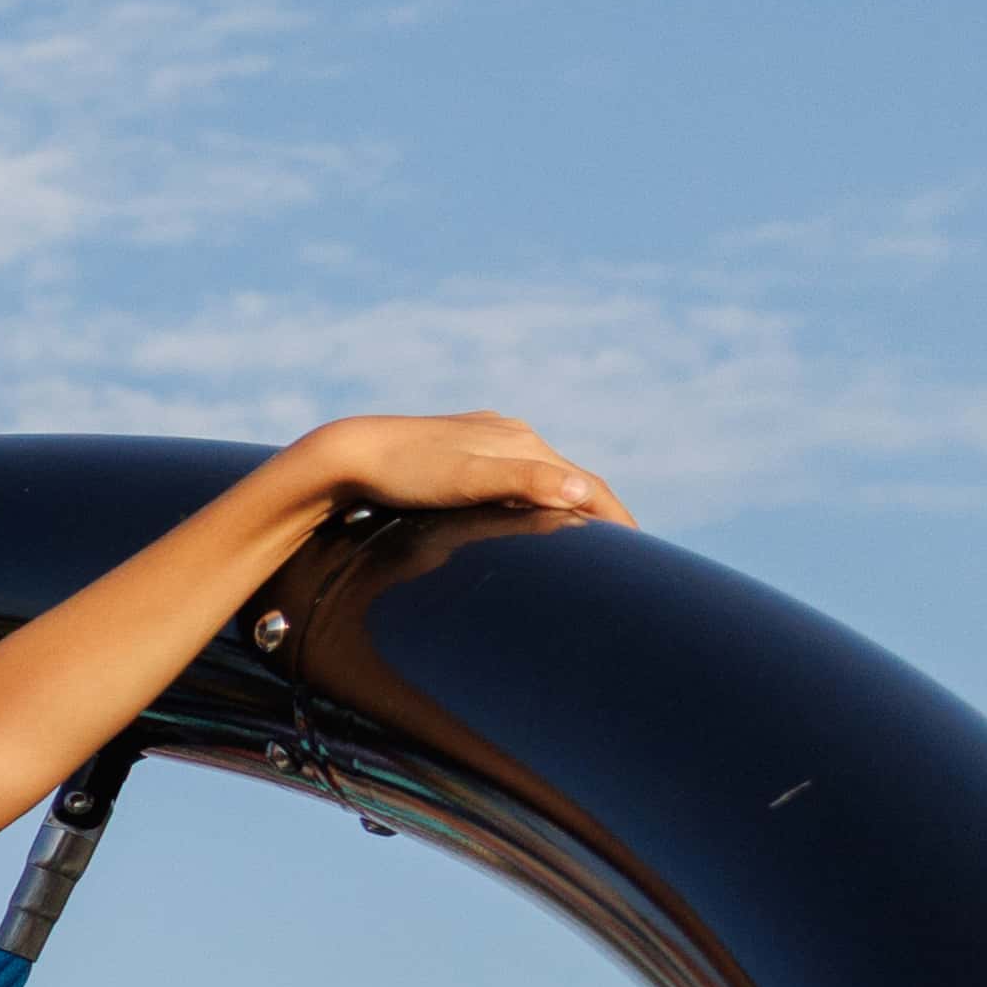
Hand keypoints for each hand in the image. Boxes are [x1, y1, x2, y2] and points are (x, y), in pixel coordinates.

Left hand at [278, 411, 621, 571]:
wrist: (346, 456)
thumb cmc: (405, 473)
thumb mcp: (468, 479)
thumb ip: (523, 483)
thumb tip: (580, 490)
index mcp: (521, 443)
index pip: (585, 484)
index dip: (614, 517)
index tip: (640, 550)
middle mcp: (511, 434)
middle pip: (569, 477)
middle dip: (598, 511)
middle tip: (625, 551)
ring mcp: (485, 440)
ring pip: (543, 474)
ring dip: (569, 502)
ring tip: (587, 535)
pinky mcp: (461, 450)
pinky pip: (513, 475)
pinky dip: (535, 495)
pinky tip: (529, 510)